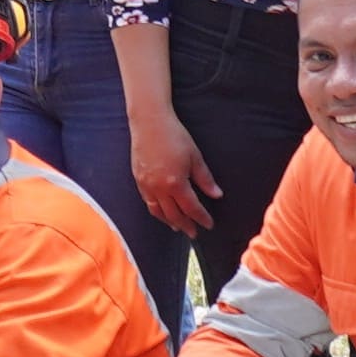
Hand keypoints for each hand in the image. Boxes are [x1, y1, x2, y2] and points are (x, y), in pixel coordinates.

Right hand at [125, 104, 216, 239]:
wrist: (149, 122)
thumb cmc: (174, 136)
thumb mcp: (195, 157)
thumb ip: (205, 179)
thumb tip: (217, 195)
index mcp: (175, 183)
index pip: (191, 208)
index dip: (201, 218)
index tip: (209, 225)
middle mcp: (159, 188)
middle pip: (173, 215)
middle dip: (185, 226)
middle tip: (194, 234)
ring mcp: (146, 185)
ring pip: (157, 211)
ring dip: (168, 221)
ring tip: (177, 227)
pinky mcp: (138, 179)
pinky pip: (147, 201)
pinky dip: (156, 210)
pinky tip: (161, 211)